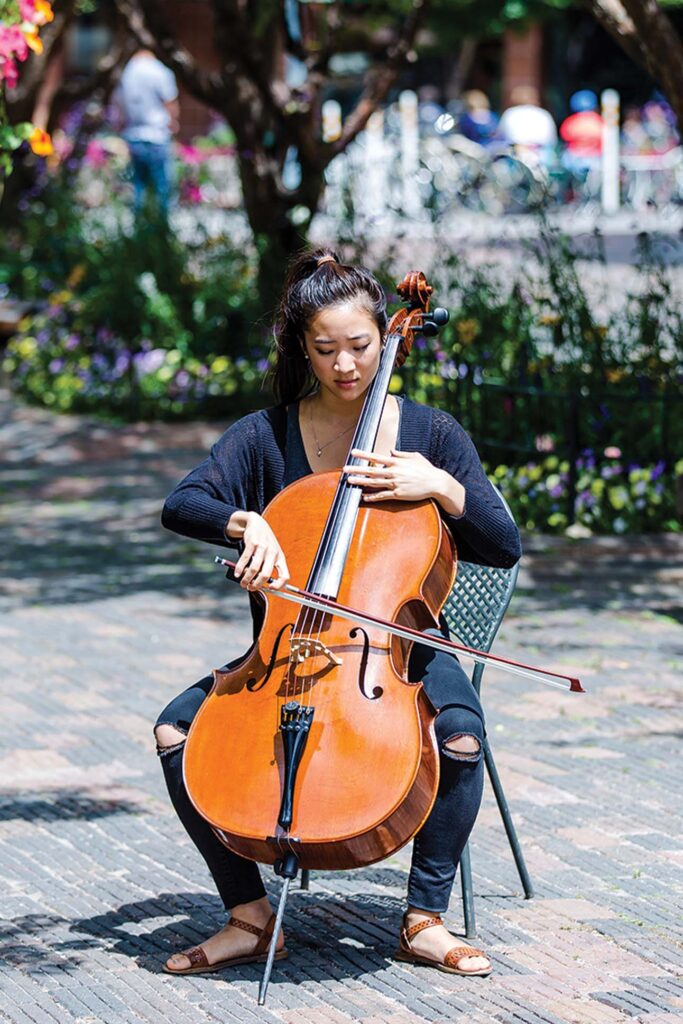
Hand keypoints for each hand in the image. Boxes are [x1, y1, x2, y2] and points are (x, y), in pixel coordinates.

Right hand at [232, 513, 289, 591]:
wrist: (257, 523)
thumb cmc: (265, 542)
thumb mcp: (271, 553)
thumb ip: (268, 567)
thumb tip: (260, 585)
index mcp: (280, 558)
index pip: (285, 576)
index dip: (279, 585)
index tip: (270, 589)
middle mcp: (273, 553)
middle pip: (266, 575)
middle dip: (256, 584)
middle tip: (250, 588)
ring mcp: (263, 548)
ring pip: (254, 569)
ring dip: (246, 579)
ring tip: (243, 582)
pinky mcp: (252, 543)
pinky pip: (245, 559)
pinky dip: (239, 569)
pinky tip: (237, 573)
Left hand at [342, 449, 463, 512]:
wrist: (436, 483)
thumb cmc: (426, 469)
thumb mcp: (415, 457)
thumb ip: (401, 454)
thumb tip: (391, 452)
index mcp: (397, 462)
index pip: (376, 457)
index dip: (364, 454)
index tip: (353, 452)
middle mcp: (394, 472)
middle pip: (372, 471)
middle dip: (357, 469)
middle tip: (345, 469)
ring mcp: (395, 484)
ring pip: (374, 483)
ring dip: (361, 482)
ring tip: (350, 481)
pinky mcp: (398, 495)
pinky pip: (382, 496)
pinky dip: (372, 497)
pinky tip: (364, 497)